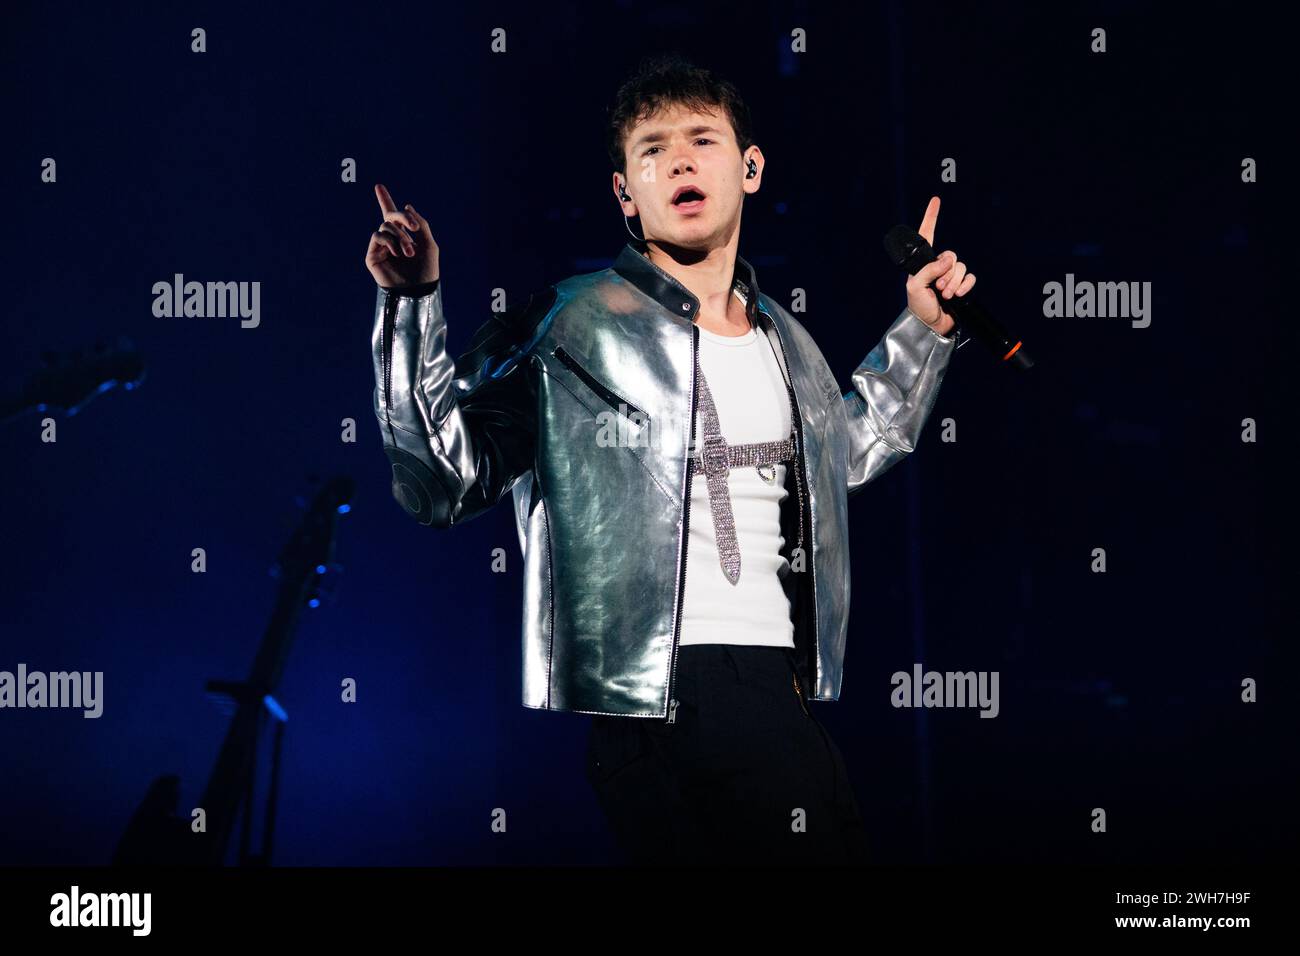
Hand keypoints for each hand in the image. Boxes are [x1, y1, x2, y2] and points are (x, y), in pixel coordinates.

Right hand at [364, 183, 439, 288]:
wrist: (419, 291)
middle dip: (404, 219)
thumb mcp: (430, 244)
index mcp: (403, 236)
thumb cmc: (426, 271)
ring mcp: (381, 248)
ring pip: (385, 227)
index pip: (392, 216)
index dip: (385, 200)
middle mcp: (390, 240)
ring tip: (410, 252)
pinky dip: (390, 241)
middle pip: (390, 217)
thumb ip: (421, 223)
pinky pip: (377, 237)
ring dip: (401, 236)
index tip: (379, 186)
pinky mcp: (372, 256)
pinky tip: (398, 253)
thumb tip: (406, 205)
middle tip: (416, 228)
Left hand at [905, 195, 975, 336]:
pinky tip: (958, 295)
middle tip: (938, 288)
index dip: (931, 217)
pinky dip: (965, 286)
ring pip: (961, 267)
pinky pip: (970, 277)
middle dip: (946, 274)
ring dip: (954, 282)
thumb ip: (929, 270)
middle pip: (951, 256)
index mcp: (924, 263)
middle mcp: (938, 266)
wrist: (931, 326)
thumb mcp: (915, 287)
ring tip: (944, 295)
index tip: (935, 200)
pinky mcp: (961, 285)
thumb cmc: (918, 307)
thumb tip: (948, 261)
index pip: (928, 236)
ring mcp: (950, 276)